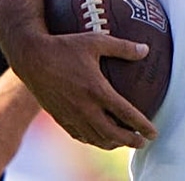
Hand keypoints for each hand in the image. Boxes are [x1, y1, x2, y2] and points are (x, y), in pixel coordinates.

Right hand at [10, 30, 154, 150]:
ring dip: (113, 144)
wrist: (31, 58)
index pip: (126, 114)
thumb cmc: (64, 45)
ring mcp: (72, 115)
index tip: (154, 133)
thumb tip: (146, 49)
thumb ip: (122, 47)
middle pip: (113, 133)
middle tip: (142, 143)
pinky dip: (93, 140)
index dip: (142, 126)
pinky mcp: (60, 118)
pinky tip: (98, 137)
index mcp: (97, 90)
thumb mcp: (95, 41)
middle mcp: (85, 107)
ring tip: (122, 142)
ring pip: (96, 138)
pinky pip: (80, 135)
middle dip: (131, 141)